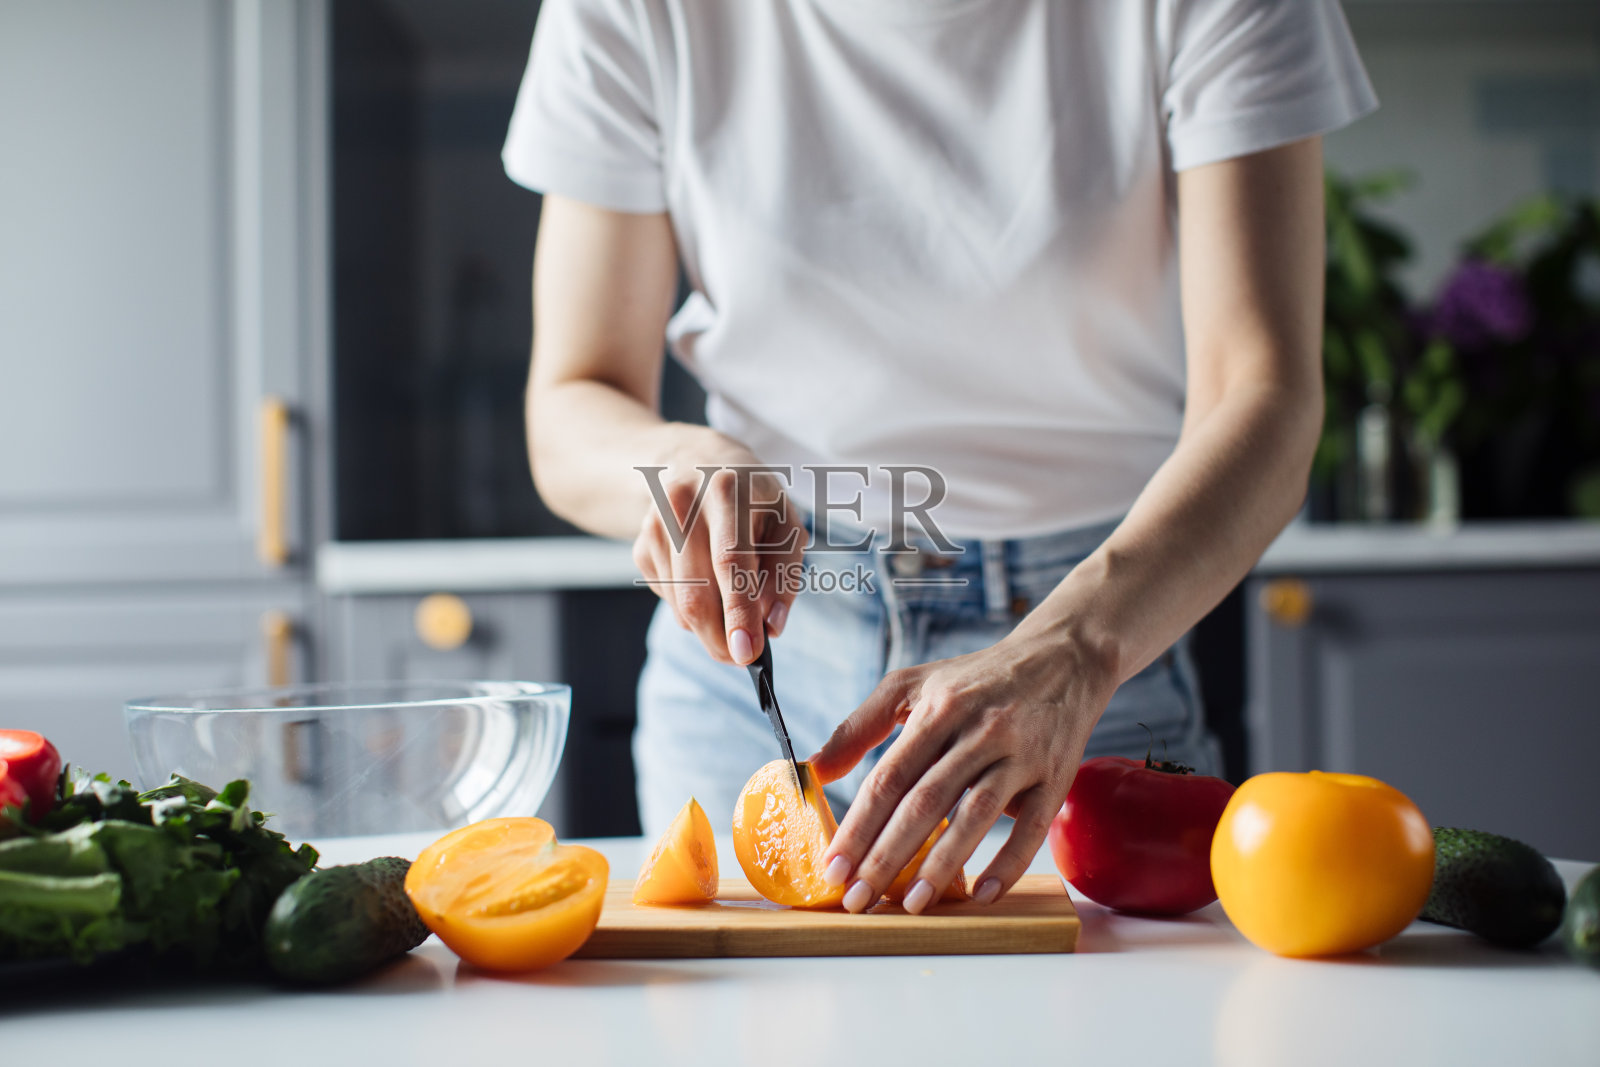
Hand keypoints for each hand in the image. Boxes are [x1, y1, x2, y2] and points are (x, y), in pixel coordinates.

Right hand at [631, 430, 807, 664]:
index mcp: (727, 490)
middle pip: (696, 592)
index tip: (748, 653)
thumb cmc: (752, 499)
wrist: (694, 461)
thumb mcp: (785, 523)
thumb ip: (785, 574)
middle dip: (721, 636)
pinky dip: (692, 604)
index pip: (731, 560)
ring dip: (710, 622)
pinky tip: (705, 575)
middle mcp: (683, 503)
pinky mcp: (640, 544)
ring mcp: (655, 525)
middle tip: (743, 656)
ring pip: (680, 603)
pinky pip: (668, 598)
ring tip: (732, 599)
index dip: (739, 611)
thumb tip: (772, 627)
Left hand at [807, 630, 1117, 913]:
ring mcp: (1020, 755)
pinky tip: (983, 894)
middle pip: (925, 801)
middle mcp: (979, 731)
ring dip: (943, 865)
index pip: (889, 777)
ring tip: (911, 904)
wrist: (1061, 659)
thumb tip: (813, 770)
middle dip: (887, 855)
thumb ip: (859, 726)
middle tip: (857, 899)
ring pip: (977, 814)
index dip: (858, 825)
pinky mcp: (1056, 776)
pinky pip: (1033, 827)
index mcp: (938, 709)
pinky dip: (1009, 863)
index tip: (832, 867)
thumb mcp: (912, 684)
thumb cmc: (974, 679)